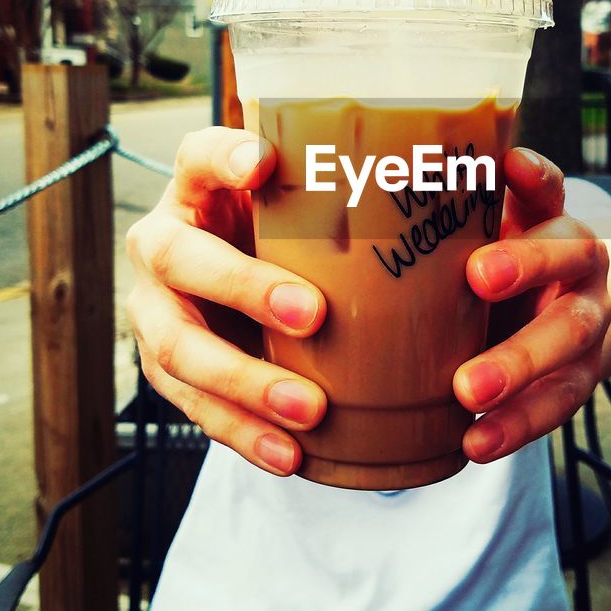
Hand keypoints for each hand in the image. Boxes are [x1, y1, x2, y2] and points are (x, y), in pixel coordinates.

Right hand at [125, 128, 327, 475]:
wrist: (236, 289)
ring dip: (245, 382)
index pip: (197, 156)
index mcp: (197, 188)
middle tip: (313, 315)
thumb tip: (456, 186)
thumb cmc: (289, 238)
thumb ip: (340, 198)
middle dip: (245, 289)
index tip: (263, 163)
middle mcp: (163, 242)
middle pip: (182, 260)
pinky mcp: (165, 367)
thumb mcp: (303, 207)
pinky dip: (245, 433)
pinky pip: (194, 407)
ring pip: (179, 347)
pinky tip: (290, 455)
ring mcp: (154, 307)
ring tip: (310, 409)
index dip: (224, 158)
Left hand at [455, 148, 610, 462]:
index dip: (534, 172)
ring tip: (466, 391)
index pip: (547, 183)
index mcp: (545, 215)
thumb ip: (427, 221)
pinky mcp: (582, 373)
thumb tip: (320, 194)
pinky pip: (561, 400)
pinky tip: (475, 442)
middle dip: (526, 264)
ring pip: (572, 334)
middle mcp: (577, 259)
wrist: (554, 315)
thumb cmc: (482, 265)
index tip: (510, 163)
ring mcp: (588, 316)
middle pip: (568, 252)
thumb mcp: (468, 237)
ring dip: (520, 362)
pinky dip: (518, 423)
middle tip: (478, 278)